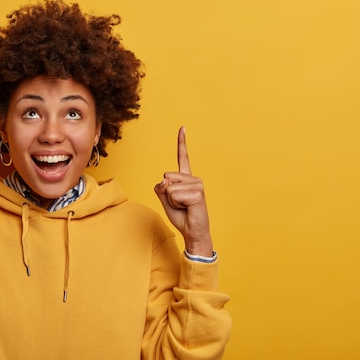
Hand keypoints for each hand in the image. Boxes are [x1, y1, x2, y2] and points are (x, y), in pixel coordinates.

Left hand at [154, 127, 212, 256]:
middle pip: (166, 178)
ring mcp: (197, 184)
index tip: (182, 127)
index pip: (182, 157)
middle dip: (166, 194)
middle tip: (179, 204)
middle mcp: (193, 178)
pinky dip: (176, 204)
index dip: (182, 142)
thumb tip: (165, 179)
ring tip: (184, 206)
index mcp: (185, 178)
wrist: (192, 232)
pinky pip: (174, 194)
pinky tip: (188, 208)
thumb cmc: (181, 216)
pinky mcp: (198, 193)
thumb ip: (161, 187)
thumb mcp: (165, 200)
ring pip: (169, 187)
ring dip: (171, 200)